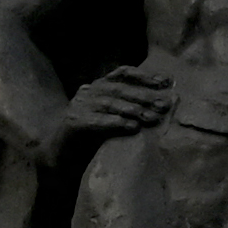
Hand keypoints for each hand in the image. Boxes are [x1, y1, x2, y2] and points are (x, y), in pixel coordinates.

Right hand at [57, 63, 174, 153]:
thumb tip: (160, 106)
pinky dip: (116, 123)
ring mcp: (78, 105)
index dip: (143, 75)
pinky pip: (97, 120)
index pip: (122, 73)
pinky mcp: (73, 121)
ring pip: (109, 103)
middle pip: (119, 89)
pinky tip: (132, 127)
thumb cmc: (94, 136)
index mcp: (99, 86)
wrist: (64, 155)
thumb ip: (131, 109)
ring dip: (133, 110)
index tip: (164, 82)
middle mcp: (88, 92)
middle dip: (143, 96)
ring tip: (151, 118)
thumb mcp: (114, 117)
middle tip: (163, 105)